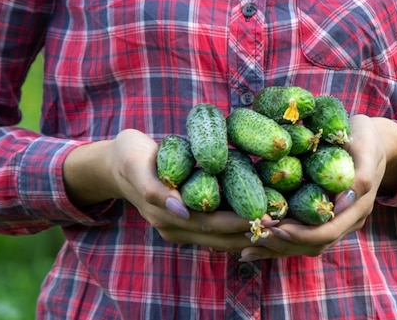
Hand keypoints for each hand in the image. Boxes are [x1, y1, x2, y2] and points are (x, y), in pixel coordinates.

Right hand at [63, 129, 263, 251]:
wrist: (116, 164)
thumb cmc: (129, 157)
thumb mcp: (136, 164)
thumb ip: (156, 189)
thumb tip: (182, 210)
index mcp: (165, 214)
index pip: (211, 225)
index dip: (239, 223)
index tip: (266, 217)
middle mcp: (175, 227)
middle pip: (220, 237)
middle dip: (250, 231)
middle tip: (280, 221)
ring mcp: (180, 227)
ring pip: (219, 238)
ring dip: (246, 233)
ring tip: (275, 223)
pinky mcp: (185, 222)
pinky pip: (213, 231)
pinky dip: (235, 227)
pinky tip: (256, 217)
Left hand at [238, 115, 396, 260]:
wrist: (372, 141)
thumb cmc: (365, 138)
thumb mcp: (365, 145)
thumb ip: (361, 173)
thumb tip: (344, 201)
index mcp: (358, 207)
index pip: (326, 232)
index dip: (300, 234)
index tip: (273, 227)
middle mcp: (347, 220)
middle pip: (313, 244)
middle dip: (282, 243)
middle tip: (253, 234)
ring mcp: (336, 221)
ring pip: (306, 245)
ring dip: (278, 247)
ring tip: (249, 242)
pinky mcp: (323, 217)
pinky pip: (302, 235)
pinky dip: (280, 241)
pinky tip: (254, 243)